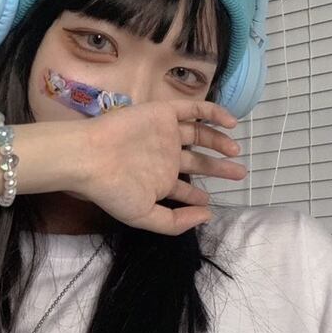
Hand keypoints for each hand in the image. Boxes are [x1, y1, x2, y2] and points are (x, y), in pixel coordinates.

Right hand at [69, 99, 245, 235]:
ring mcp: (164, 134)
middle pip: (197, 162)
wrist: (92, 157)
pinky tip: (231, 123)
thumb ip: (175, 222)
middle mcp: (163, 157)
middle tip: (239, 174)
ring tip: (235, 151)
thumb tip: (207, 216)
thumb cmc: (114, 190)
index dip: (197, 195)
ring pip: (198, 135)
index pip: (183, 188)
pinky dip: (213, 113)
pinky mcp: (163, 113)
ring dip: (218, 142)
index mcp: (158, 181)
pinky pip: (193, 109)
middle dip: (218, 169)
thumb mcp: (144, 217)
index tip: (210, 201)